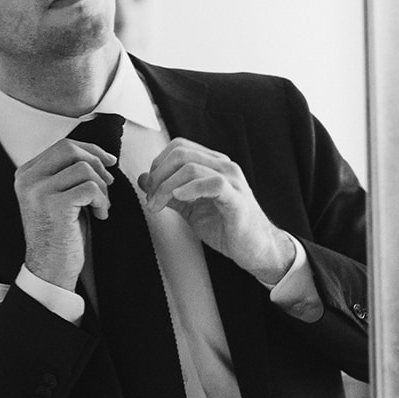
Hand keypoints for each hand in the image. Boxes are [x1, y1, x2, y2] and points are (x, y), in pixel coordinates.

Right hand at [15, 138, 117, 290]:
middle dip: (97, 162)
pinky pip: (90, 188)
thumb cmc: (59, 235)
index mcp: (26, 174)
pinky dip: (102, 201)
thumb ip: (67, 173)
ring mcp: (39, 192)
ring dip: (102, 188)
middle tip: (108, 183)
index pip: (62, 146)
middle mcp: (28, 180)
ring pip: (84, 169)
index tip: (108, 162)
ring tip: (101, 206)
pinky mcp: (55, 206)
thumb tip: (98, 155)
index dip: (91, 150)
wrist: (50, 269)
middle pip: (70, 149)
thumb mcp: (58, 196)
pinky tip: (100, 216)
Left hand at [139, 138, 293, 283]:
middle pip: (181, 153)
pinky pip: (213, 184)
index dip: (158, 164)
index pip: (179, 147)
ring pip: (191, 167)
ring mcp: (232, 181)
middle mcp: (224, 167)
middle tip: (151, 198)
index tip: (150, 188)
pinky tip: (179, 198)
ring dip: (166, 186)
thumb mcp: (190, 208)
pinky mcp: (237, 198)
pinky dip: (190, 189)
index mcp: (213, 165)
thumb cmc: (226, 227)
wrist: (255, 250)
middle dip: (158, 175)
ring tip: (158, 205)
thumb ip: (169, 193)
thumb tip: (144, 179)